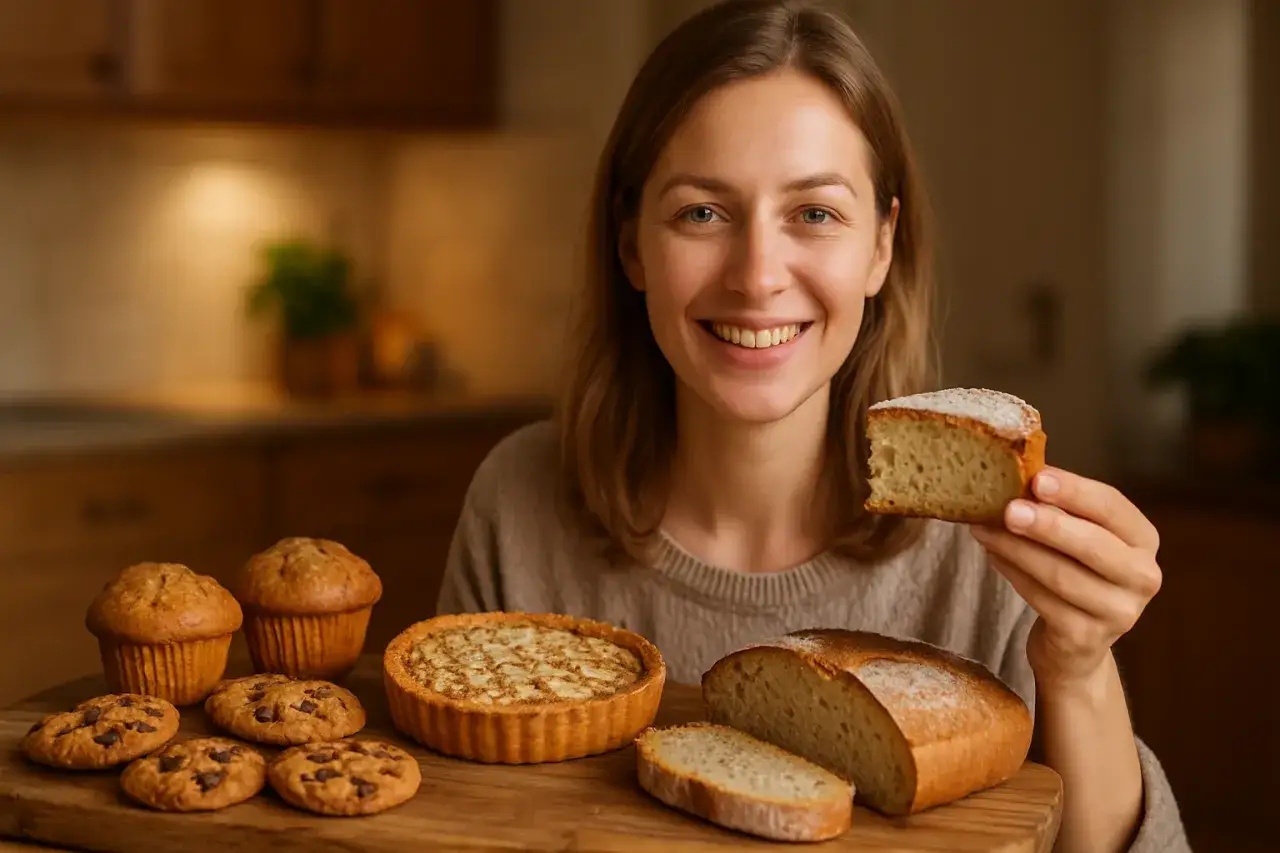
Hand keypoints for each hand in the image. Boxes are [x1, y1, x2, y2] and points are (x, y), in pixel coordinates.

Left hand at [969, 467, 1162, 688]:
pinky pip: (1042, 600)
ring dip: (1017, 548)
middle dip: (1046, 525)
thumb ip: (1060, 510)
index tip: (1037, 478)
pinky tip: (993, 555)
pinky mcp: (1086, 637)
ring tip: (984, 529)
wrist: (1077, 643)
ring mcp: (1119, 612)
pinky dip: (1013, 574)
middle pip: (1092, 545)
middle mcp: (1142, 577)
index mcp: (1143, 540)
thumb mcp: (1080, 538)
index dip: (1075, 491)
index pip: (1112, 507)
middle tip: (1008, 508)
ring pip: (1060, 574)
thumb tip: (1018, 477)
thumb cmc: (1077, 573)